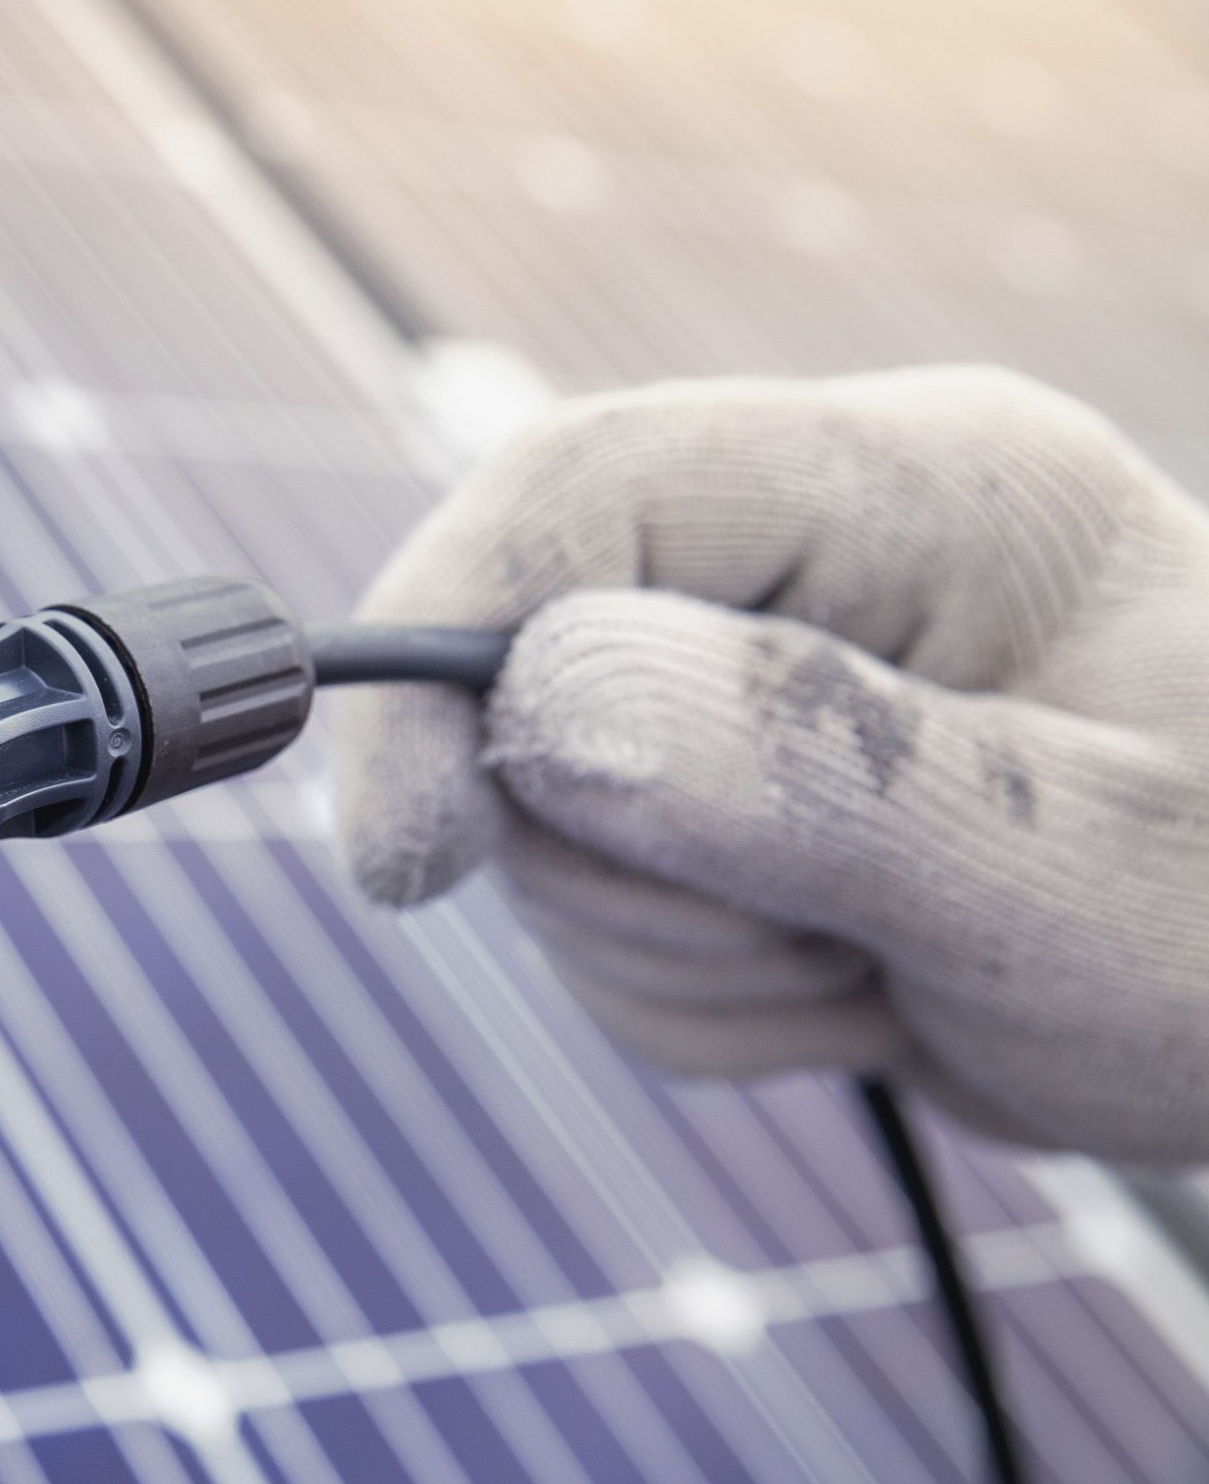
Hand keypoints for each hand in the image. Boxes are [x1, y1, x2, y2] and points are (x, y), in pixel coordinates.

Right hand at [335, 367, 1208, 1163]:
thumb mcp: (1076, 870)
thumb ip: (814, 769)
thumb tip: (535, 699)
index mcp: (920, 487)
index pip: (587, 485)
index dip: (448, 641)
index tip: (406, 863)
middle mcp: (815, 555)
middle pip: (531, 680)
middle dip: (633, 864)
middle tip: (835, 942)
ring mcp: (767, 679)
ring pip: (553, 823)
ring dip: (684, 950)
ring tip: (881, 971)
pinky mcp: (738, 799)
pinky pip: (603, 920)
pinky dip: (704, 998)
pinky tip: (861, 991)